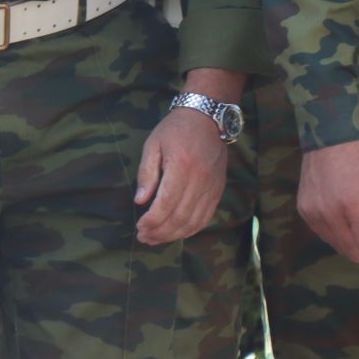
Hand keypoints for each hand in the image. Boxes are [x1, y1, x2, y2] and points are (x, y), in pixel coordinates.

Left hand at [134, 107, 227, 243]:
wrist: (206, 119)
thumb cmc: (175, 130)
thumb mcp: (153, 145)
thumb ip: (146, 174)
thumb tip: (140, 201)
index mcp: (182, 167)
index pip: (167, 203)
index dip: (153, 220)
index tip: (140, 227)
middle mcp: (200, 180)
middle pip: (181, 217)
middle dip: (160, 232)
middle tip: (144, 238)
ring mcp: (212, 187)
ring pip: (194, 221)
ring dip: (174, 235)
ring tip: (156, 239)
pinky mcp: (218, 190)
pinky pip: (206, 217)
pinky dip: (191, 229)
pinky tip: (177, 233)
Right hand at [299, 138, 358, 262]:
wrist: (331, 135)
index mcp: (354, 208)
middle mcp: (329, 214)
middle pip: (353, 253)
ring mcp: (313, 213)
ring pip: (337, 246)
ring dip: (351, 236)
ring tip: (354, 210)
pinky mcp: (303, 210)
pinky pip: (323, 234)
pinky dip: (335, 228)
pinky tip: (339, 207)